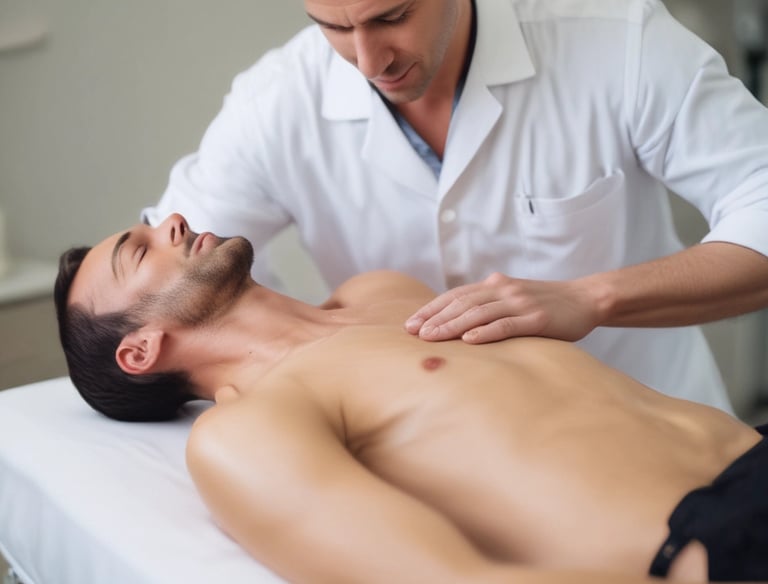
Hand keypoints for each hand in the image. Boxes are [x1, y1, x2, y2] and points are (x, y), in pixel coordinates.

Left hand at [404, 272, 601, 343]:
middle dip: (434, 319)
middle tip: (413, 333)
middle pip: (461, 303)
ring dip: (452, 325)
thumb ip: (487, 304)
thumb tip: (454, 323)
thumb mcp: (511, 299)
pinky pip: (506, 325)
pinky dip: (485, 332)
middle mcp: (503, 290)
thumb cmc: (544, 304)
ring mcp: (520, 303)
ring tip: (431, 337)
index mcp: (494, 285)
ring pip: (479, 313)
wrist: (584, 299)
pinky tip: (468, 340)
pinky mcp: (536, 319)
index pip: (454, 296)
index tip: (410, 324)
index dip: (431, 309)